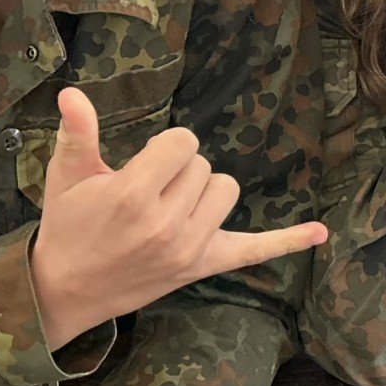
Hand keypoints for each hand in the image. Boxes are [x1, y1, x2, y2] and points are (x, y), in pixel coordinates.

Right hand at [30, 89, 326, 348]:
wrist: (64, 291)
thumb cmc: (68, 227)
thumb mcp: (66, 177)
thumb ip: (77, 133)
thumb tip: (72, 93)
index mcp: (134, 195)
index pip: (184, 142)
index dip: (165, 148)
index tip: (144, 165)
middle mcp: (167, 224)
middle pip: (205, 166)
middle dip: (178, 171)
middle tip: (147, 194)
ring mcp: (189, 249)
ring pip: (226, 191)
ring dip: (204, 192)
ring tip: (169, 207)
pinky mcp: (203, 266)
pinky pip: (254, 250)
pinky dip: (288, 240)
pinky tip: (320, 232)